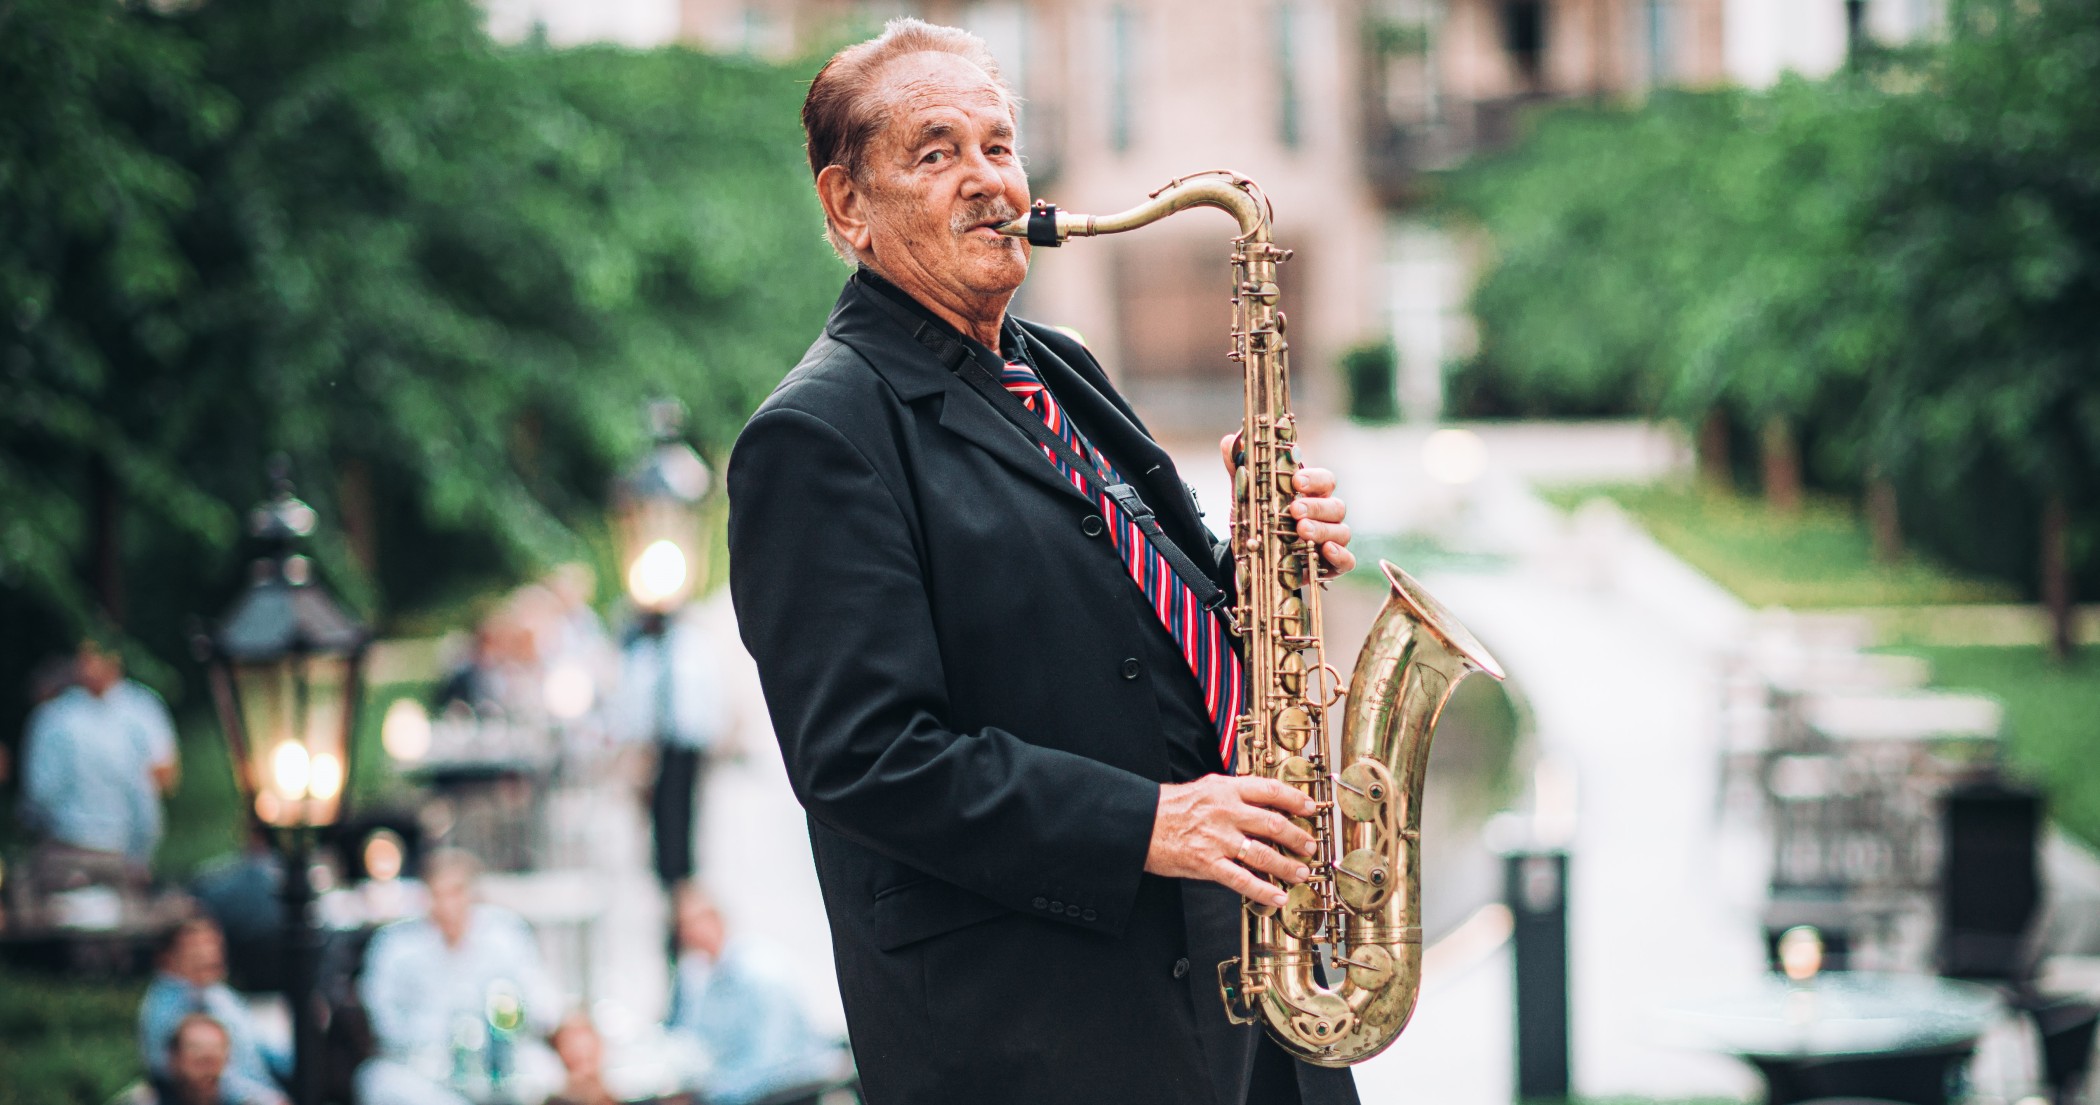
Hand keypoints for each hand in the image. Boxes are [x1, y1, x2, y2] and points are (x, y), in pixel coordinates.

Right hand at [1144, 774, 1318, 906]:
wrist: (1140, 823)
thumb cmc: (1171, 807)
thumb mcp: (1205, 787)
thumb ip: (1233, 793)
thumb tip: (1262, 799)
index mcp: (1226, 790)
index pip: (1269, 790)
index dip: (1294, 799)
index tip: (1310, 808)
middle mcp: (1225, 812)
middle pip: (1272, 823)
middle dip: (1297, 837)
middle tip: (1310, 846)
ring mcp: (1217, 839)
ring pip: (1262, 853)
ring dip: (1287, 865)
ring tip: (1301, 873)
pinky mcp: (1207, 863)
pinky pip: (1242, 879)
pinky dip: (1263, 890)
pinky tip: (1277, 896)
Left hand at [1219, 433, 1355, 574]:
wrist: (1253, 561)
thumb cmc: (1259, 524)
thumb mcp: (1246, 499)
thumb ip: (1240, 471)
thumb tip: (1228, 441)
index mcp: (1311, 496)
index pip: (1325, 481)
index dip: (1315, 479)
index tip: (1296, 481)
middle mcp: (1325, 517)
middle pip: (1336, 506)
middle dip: (1316, 506)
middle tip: (1294, 510)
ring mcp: (1331, 540)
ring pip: (1342, 531)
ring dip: (1323, 530)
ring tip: (1301, 530)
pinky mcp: (1331, 566)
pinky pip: (1347, 560)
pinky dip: (1340, 556)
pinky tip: (1325, 551)